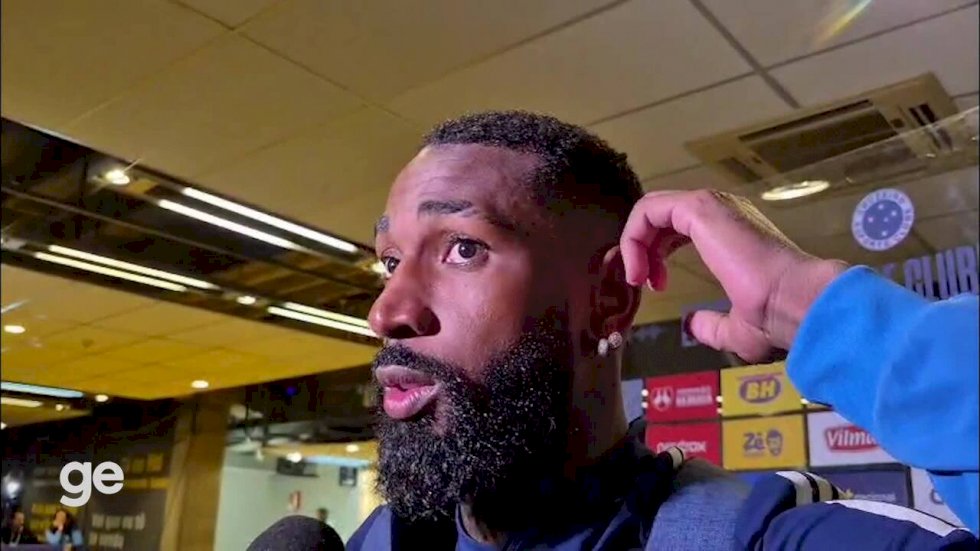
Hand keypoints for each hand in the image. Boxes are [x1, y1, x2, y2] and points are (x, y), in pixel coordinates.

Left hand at [619, 189, 846, 361]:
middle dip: (642, 247)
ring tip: (638, 278)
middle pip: (662, 216)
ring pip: (652, 209)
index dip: (658, 254)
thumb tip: (692, 324)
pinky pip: (650, 209)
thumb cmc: (773, 315)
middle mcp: (722, 212)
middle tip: (641, 282)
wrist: (795, 303)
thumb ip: (712, 324)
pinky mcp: (700, 207)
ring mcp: (711, 206)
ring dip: (635, 243)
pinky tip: (639, 271)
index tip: (656, 287)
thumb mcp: (737, 328)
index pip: (680, 228)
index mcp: (732, 232)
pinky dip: (634, 237)